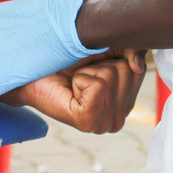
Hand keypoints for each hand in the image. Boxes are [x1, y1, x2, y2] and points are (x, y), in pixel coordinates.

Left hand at [4, 50, 148, 133]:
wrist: (33, 68)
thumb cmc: (67, 58)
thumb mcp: (106, 48)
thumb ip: (130, 49)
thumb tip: (138, 65)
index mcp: (125, 104)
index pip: (138, 70)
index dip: (114, 58)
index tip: (94, 67)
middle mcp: (119, 119)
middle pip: (127, 72)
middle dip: (101, 65)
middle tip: (81, 74)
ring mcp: (104, 124)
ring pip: (112, 77)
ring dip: (90, 72)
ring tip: (74, 81)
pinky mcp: (87, 122)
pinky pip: (98, 86)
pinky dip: (81, 79)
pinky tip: (71, 88)